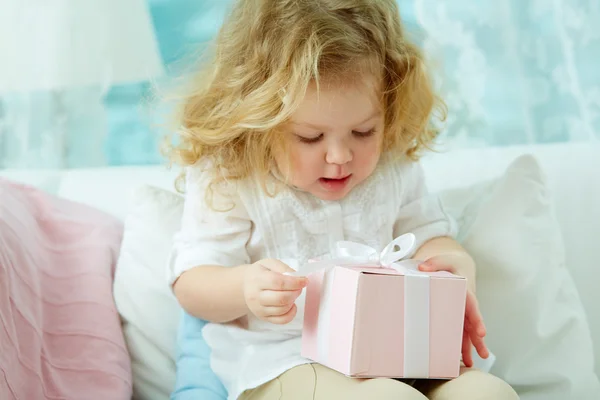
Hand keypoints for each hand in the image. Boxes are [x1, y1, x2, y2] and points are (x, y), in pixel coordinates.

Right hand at [243, 259, 307, 324]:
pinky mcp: (263, 317)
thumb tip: (297, 277)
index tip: (305, 280)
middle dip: (296, 292)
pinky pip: (281, 320)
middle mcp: (255, 296)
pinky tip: (291, 305)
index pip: (278, 283)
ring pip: (282, 310)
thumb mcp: (269, 263)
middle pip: (281, 298)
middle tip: (299, 287)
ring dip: (293, 301)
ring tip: (293, 293)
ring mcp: (258, 309)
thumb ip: (283, 268)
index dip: (295, 282)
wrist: (245, 285)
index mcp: (257, 279)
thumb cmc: (260, 273)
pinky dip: (291, 314)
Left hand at [418, 253, 488, 367]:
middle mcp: (465, 304)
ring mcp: (461, 312)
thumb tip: (422, 268)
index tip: (481, 331)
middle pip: (472, 324)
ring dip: (469, 347)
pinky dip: (458, 344)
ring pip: (466, 331)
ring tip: (470, 363)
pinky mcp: (455, 316)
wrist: (456, 266)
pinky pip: (458, 332)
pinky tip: (456, 358)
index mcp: (465, 291)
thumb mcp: (444, 260)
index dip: (476, 319)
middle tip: (483, 353)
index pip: (472, 306)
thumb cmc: (450, 264)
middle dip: (477, 339)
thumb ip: (435, 262)